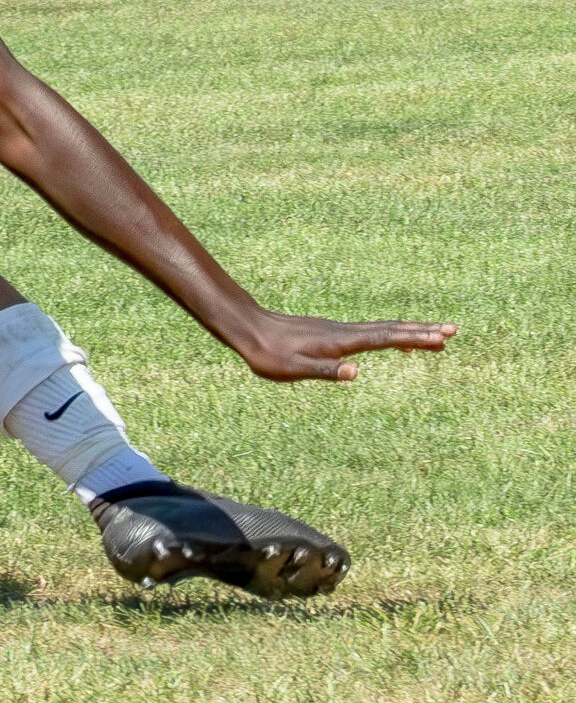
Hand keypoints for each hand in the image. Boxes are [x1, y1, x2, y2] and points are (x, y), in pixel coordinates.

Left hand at [230, 307, 455, 381]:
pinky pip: (371, 332)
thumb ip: (325, 371)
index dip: (414, 338)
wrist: (249, 330)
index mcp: (340, 343)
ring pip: (382, 329)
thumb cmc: (269, 355)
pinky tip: (396, 342)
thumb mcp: (293, 369)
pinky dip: (391, 335)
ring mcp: (339, 331)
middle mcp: (344, 332)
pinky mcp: (332, 333)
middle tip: (453, 330)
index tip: (442, 337)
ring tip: (437, 335)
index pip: (385, 339)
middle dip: (422, 331)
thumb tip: (355, 373)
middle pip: (390, 330)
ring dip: (410, 331)